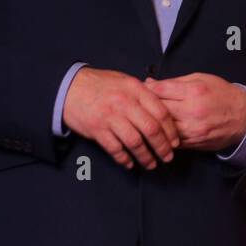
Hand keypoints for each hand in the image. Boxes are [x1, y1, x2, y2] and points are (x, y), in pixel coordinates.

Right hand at [61, 67, 178, 170]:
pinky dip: (124, 159)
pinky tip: (130, 164)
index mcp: (135, 90)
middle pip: (151, 129)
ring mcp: (110, 117)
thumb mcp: (125, 81)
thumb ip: (144, 93)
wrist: (70, 87)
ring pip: (135, 142)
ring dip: (145, 156)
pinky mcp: (97, 129)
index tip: (175, 142)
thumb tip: (164, 108)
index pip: (161, 112)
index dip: (171, 130)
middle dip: (162, 147)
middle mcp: (124, 103)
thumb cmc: (101, 84)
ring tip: (151, 164)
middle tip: (168, 157)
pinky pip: (115, 149)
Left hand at [143, 73, 245, 151]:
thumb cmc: (221, 94)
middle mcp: (193, 111)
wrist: (244, 117)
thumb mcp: (201, 79)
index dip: (147, 90)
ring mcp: (193, 129)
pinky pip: (171, 140)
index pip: (161, 90)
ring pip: (163, 128)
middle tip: (137, 105)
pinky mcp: (194, 143)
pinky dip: (162, 136)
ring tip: (144, 119)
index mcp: (194, 91)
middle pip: (158, 110)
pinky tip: (157, 131)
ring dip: (152, 124)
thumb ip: (174, 82)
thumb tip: (149, 84)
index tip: (139, 90)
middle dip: (145, 107)